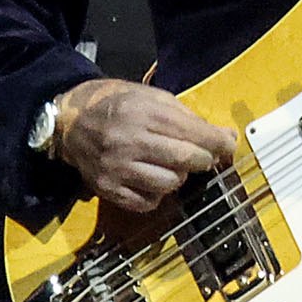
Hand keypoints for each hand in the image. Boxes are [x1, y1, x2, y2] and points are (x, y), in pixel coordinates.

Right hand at [51, 77, 236, 213]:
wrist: (72, 124)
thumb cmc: (120, 108)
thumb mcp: (153, 99)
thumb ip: (190, 118)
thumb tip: (227, 137)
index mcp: (142, 113)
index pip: (192, 132)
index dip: (217, 142)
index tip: (229, 145)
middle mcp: (128, 140)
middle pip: (185, 159)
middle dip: (204, 160)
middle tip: (204, 157)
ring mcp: (117, 167)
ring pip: (169, 184)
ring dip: (178, 177)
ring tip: (170, 166)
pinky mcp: (108, 189)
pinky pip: (149, 203)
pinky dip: (157, 194)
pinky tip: (151, 178)